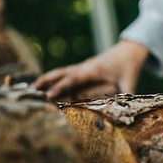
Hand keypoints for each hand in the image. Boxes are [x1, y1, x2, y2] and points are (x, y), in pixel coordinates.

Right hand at [33, 39, 148, 99]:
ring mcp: (82, 66)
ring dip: (47, 78)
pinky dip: (54, 78)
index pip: (73, 79)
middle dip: (46, 81)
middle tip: (31, 90)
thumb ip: (126, 95)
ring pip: (61, 71)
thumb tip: (126, 112)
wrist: (129, 50)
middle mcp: (85, 67)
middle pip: (62, 73)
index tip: (49, 95)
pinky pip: (65, 73)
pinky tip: (44, 85)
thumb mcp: (130, 82)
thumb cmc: (129, 66)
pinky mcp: (82, 68)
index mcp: (94, 70)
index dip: (61, 87)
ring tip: (32, 87)